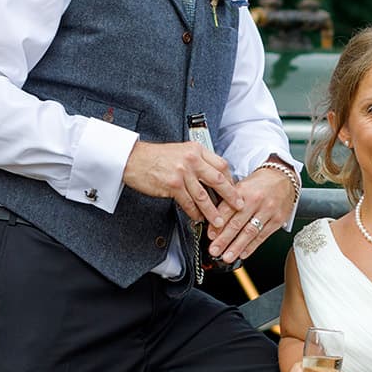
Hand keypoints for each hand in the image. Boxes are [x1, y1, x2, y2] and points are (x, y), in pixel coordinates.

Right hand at [122, 139, 238, 223]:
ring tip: (218, 221)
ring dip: (213, 211)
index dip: (230, 180)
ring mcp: (182, 172)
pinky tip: (198, 217)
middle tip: (239, 207)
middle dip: (231, 196)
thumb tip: (214, 177)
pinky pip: (188, 202)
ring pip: (204, 196)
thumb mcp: (181, 151)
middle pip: (218, 180)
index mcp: (197, 150)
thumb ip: (198, 161)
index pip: (221, 165)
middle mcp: (192, 159)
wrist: (133, 159)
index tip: (235, 191)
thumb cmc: (156, 157)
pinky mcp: (173, 185)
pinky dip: (194, 212)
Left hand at [207, 163, 297, 264]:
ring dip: (237, 247)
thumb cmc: (259, 183)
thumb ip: (228, 202)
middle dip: (224, 239)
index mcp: (243, 190)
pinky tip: (243, 254)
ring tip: (227, 256)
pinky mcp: (277, 220)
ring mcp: (268, 211)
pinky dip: (251, 246)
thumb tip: (214, 222)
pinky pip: (262, 236)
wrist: (283, 178)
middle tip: (214, 250)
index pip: (227, 210)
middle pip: (237, 223)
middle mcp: (256, 200)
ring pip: (250, 232)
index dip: (217, 224)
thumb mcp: (241, 186)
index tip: (210, 236)